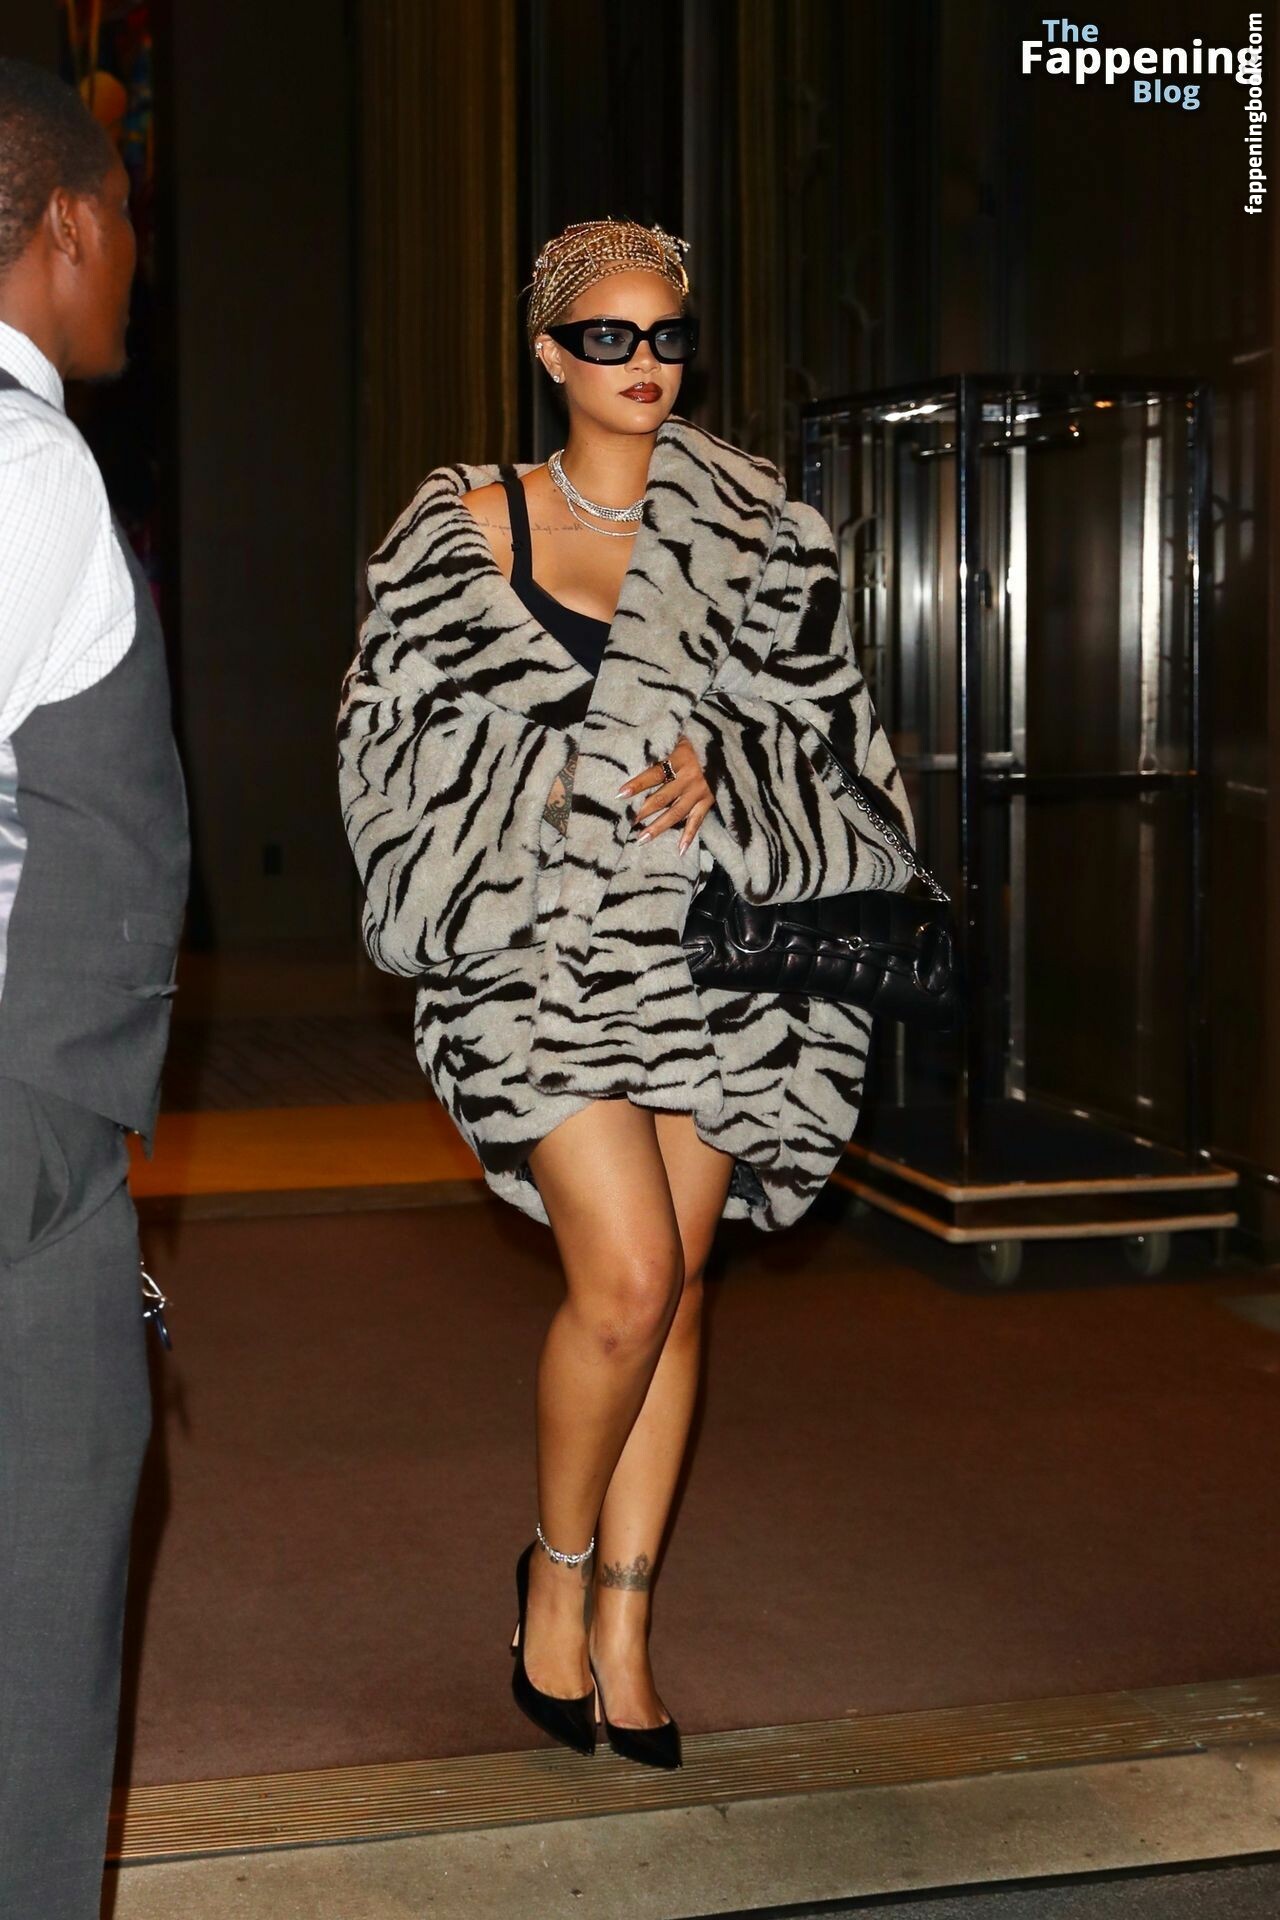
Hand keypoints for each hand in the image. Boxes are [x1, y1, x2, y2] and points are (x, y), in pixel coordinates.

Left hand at [619, 736, 713, 853]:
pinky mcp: (709, 801)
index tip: (620, 794)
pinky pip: (698, 821)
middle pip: (663, 797)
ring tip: (642, 839)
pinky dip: (689, 836)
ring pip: (677, 813)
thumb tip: (636, 754)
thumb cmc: (697, 740)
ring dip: (659, 827)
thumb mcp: (680, 738)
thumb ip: (663, 747)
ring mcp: (701, 791)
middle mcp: (690, 777)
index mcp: (680, 759)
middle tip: (627, 822)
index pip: (655, 773)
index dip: (638, 784)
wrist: (728, 746)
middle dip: (644, 811)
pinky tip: (680, 850)